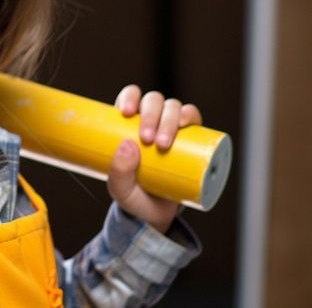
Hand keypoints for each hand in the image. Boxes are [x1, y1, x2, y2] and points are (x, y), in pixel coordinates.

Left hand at [106, 86, 201, 232]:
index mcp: (129, 123)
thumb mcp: (119, 188)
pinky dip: (190, 116)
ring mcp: (172, 127)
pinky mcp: (191, 138)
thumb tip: (127, 146)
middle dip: (150, 115)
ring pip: (173, 107)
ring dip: (169, 119)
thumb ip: (118, 171)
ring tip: (163, 144)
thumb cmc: (133, 195)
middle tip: (147, 139)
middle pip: (153, 101)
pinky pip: (193, 117)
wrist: (156, 215)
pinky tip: (186, 123)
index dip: (130, 97)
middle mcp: (151, 119)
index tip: (127, 113)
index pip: (130, 97)